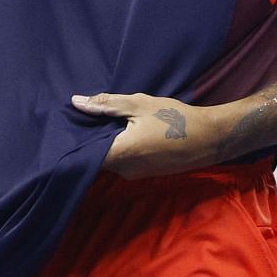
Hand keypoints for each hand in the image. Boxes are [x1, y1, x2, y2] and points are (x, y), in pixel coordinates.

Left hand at [74, 92, 225, 178]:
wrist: (210, 138)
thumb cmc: (175, 119)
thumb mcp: (140, 105)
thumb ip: (107, 104)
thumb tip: (76, 102)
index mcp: (121, 153)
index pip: (83, 155)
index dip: (72, 141)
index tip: (66, 125)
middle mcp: (124, 170)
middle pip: (95, 156)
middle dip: (89, 138)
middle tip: (84, 116)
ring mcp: (134, 175)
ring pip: (109, 159)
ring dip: (105, 142)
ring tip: (104, 120)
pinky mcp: (143, 174)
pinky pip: (122, 161)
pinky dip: (118, 147)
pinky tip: (122, 131)